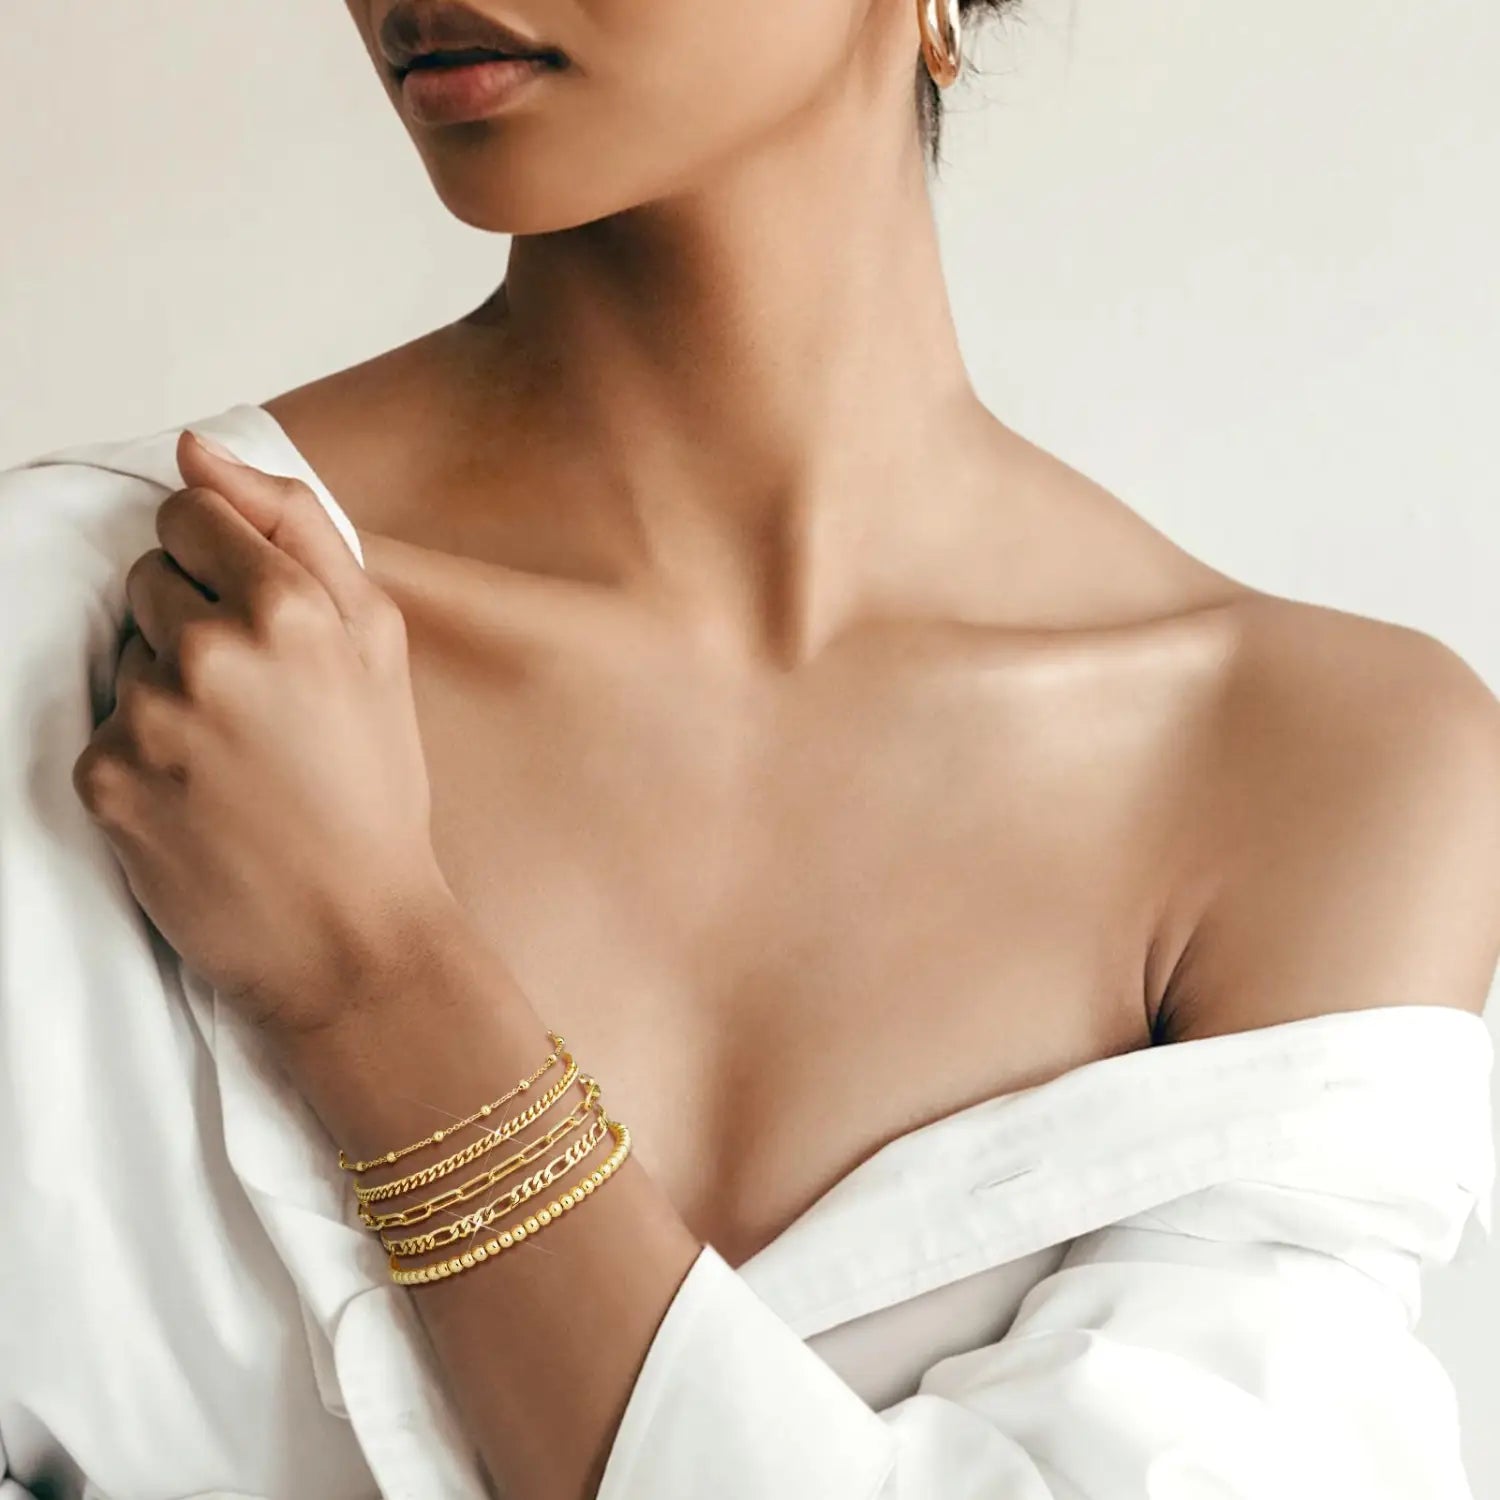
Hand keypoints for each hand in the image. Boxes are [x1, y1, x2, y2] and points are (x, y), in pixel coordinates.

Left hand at [73, 429, 453, 1035]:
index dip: (221, 562)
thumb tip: (195, 448)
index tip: (253, 617)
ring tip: (231, 757)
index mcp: (292, 608)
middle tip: (257, 702)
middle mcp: (214, 651)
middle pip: (148, 579)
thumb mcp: (377, 642)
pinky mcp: (106, 777)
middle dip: (194, 622)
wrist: (350, 934)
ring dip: (168, 689)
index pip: (189, 515)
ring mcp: (153, 716)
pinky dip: (143, 754)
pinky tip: (197, 797)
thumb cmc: (373, 788)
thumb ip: (296, 526)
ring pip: (125, 654)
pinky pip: (102, 724)